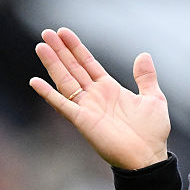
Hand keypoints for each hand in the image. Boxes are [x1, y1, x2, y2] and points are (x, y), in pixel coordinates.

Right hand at [29, 28, 169, 169]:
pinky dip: (49, 94)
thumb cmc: (152, 132)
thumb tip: (144, 55)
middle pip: (73, 68)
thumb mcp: (154, 98)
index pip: (88, 63)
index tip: (64, 32)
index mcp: (110, 88)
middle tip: (46, 32)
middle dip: (60, 50)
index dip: (76, 48)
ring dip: (53, 64)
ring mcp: (87, 107)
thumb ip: (146, 77)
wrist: (148, 156)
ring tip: (41, 46)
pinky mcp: (82, 121)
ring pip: (66, 80)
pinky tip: (35, 81)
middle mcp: (95, 96)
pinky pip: (63, 105)